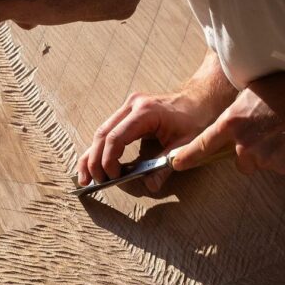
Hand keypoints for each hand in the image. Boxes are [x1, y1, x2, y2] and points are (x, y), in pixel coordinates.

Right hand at [77, 91, 209, 191]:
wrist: (199, 98)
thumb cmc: (195, 119)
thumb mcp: (185, 144)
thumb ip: (166, 165)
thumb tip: (151, 186)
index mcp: (145, 112)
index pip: (116, 137)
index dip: (109, 160)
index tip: (112, 177)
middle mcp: (132, 105)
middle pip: (103, 134)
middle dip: (94, 160)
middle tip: (94, 182)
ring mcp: (127, 107)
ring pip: (101, 132)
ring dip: (91, 156)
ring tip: (85, 178)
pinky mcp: (127, 113)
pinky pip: (108, 131)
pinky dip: (99, 149)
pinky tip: (92, 165)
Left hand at [171, 73, 284, 175]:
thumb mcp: (254, 90)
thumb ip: (236, 111)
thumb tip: (227, 123)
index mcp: (233, 122)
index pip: (203, 144)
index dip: (188, 156)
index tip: (175, 164)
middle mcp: (244, 143)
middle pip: (238, 158)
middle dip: (249, 150)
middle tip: (269, 129)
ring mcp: (264, 158)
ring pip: (258, 163)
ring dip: (267, 153)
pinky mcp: (282, 168)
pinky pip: (277, 167)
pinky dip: (284, 157)